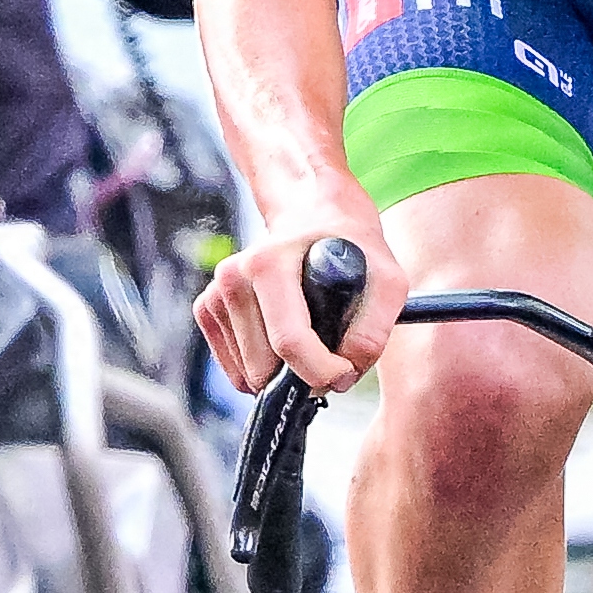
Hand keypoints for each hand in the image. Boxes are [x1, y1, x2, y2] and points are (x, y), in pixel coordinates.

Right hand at [199, 188, 398, 393]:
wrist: (312, 217)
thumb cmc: (350, 249)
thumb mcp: (385, 279)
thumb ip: (374, 330)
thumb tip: (346, 373)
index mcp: (269, 263)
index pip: (289, 341)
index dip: (321, 372)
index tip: (345, 375)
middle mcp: (233, 277)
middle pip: (265, 366)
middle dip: (302, 375)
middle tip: (329, 355)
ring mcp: (215, 293)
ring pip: (248, 374)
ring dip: (282, 373)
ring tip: (308, 338)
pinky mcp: (206, 309)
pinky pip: (234, 369)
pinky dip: (261, 369)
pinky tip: (281, 341)